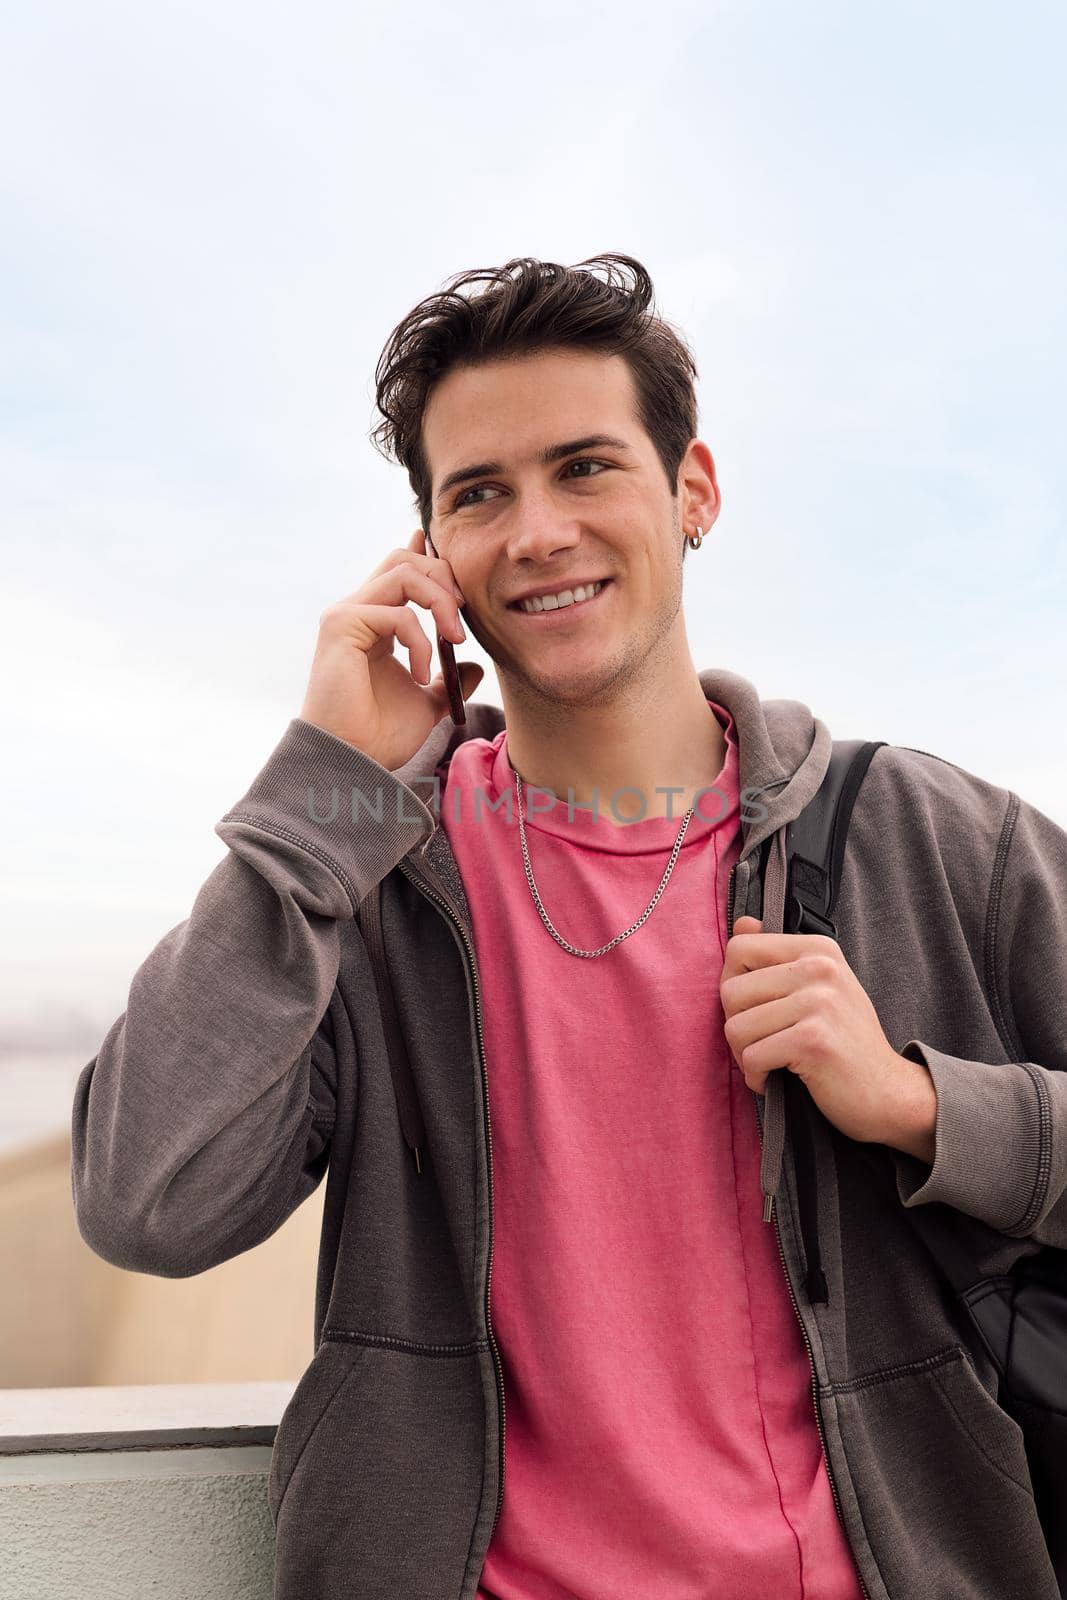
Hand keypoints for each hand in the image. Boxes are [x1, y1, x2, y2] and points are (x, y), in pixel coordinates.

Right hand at [300, 529, 483, 769]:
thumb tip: (475, 669)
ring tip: (454, 641)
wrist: (352, 759)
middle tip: (462, 620)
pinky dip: (421, 642)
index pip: (401, 571)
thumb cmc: (379, 736)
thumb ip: (448, 682)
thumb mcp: (427, 704)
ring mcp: (347, 615)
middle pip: (405, 560)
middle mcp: (358, 611)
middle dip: (444, 578)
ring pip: (404, 573)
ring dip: (440, 603)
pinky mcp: (342, 625)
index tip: (457, 573)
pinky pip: (398, 613)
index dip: (427, 556)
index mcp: (375, 623)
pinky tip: (422, 676)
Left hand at [720, 915, 925, 1147]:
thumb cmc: (845, 1042)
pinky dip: (756, 1077)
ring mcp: (818, 1002)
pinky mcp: (812, 1039)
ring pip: (736, 1027)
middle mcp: (820, 968)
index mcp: (818, 949)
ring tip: (772, 1063)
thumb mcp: (819, 988)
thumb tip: (741, 922)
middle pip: (730, 990)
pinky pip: (752, 1057)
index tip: (755, 1009)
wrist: (888, 1092)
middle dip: (737, 1025)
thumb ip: (778, 956)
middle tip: (763, 1043)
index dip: (733, 983)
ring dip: (745, 1055)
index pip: (739, 948)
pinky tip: (775, 1080)